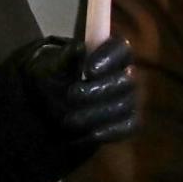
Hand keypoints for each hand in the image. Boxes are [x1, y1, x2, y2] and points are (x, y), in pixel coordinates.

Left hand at [22, 35, 136, 146]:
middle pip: (126, 79)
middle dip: (99, 89)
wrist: (52, 100)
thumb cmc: (56, 75)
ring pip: (124, 105)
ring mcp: (129, 97)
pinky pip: (128, 126)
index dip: (108, 58)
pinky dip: (110, 131)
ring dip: (96, 113)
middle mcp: (126, 73)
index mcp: (111, 51)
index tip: (88, 70)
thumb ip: (66, 56)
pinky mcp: (129, 120)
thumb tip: (78, 47)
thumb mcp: (53, 65)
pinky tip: (91, 134)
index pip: (121, 48)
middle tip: (72, 95)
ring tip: (69, 119)